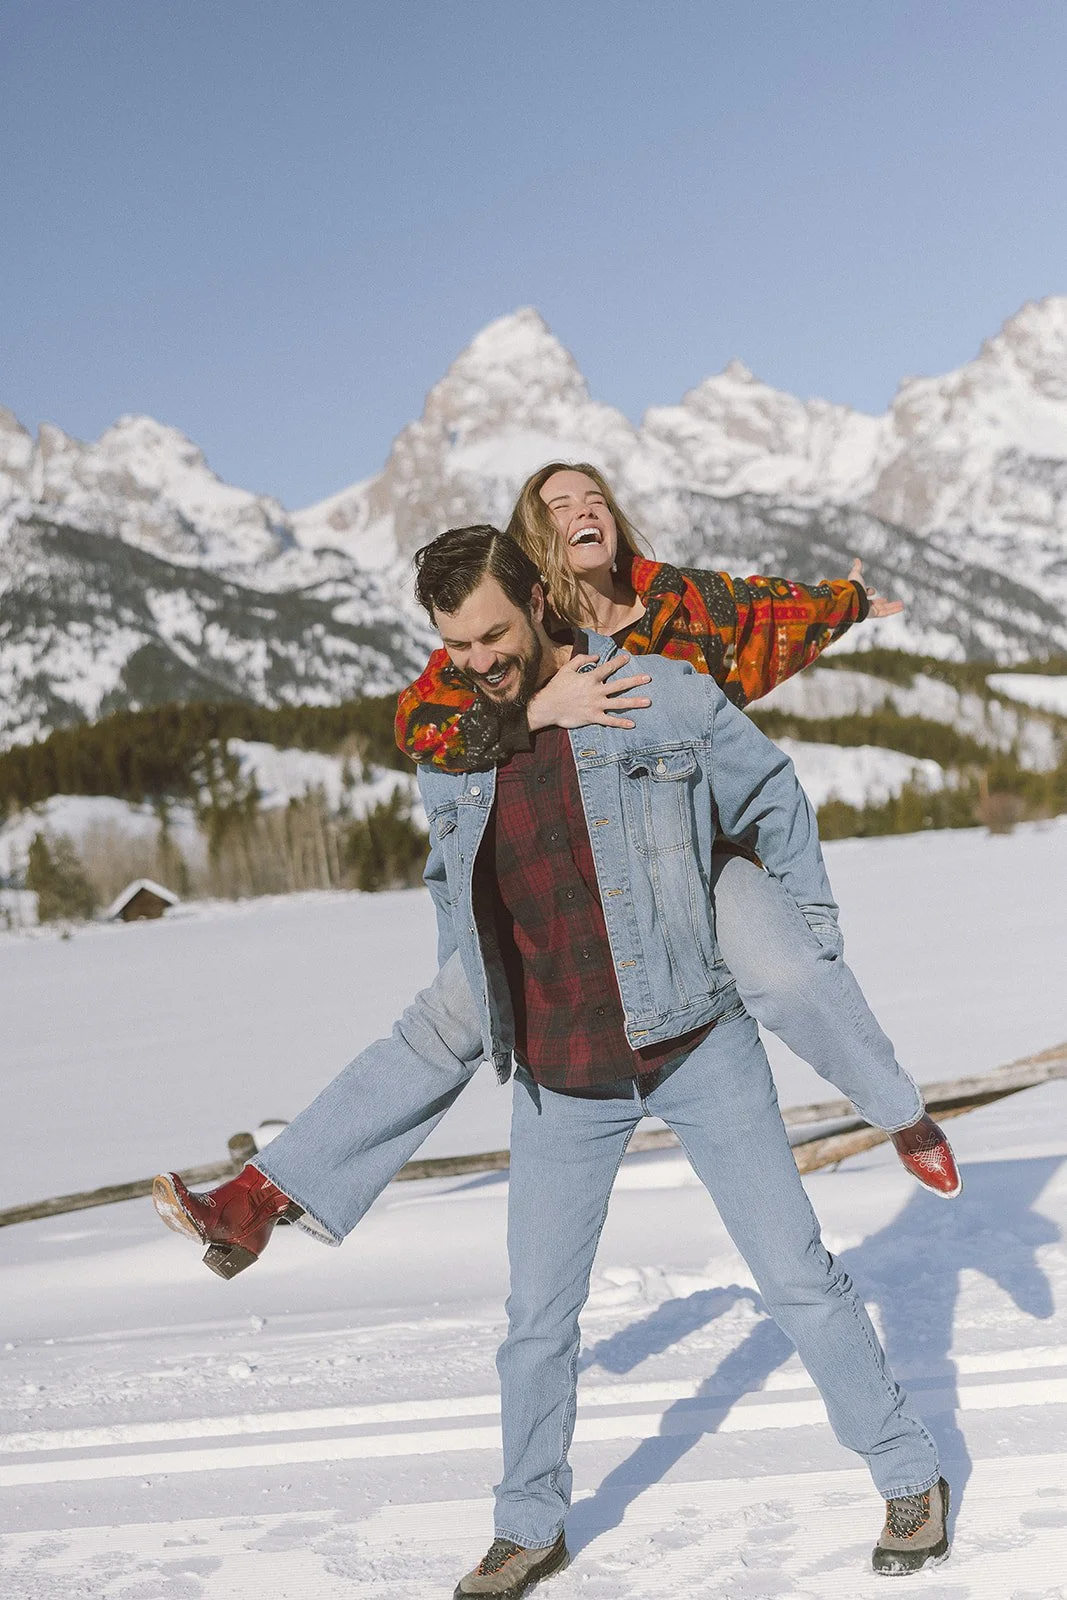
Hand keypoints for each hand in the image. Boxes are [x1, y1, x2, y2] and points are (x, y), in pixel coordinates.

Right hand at [527, 652, 652, 731]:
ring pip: (619, 703)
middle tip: (648, 678)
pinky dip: (621, 723)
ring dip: (634, 702)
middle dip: (635, 681)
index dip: (619, 662)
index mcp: (590, 678)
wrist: (548, 706)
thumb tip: (596, 656)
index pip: (608, 668)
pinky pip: (609, 721)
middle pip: (620, 685)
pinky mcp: (593, 717)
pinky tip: (632, 724)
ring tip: (648, 701)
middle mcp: (596, 691)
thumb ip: (582, 659)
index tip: (628, 657)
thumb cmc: (556, 687)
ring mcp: (596, 705)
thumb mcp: (567, 668)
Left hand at [848, 558, 903, 618]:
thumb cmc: (853, 586)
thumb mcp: (856, 574)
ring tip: (901, 605)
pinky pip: (884, 613)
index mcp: (858, 595)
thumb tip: (856, 559)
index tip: (873, 591)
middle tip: (887, 599)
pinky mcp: (872, 614)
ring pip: (882, 609)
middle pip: (874, 603)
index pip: (865, 595)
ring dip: (892, 606)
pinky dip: (894, 610)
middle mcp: (862, 604)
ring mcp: (868, 610)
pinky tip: (902, 607)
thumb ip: (857, 568)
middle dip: (882, 602)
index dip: (869, 591)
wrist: (851, 597)